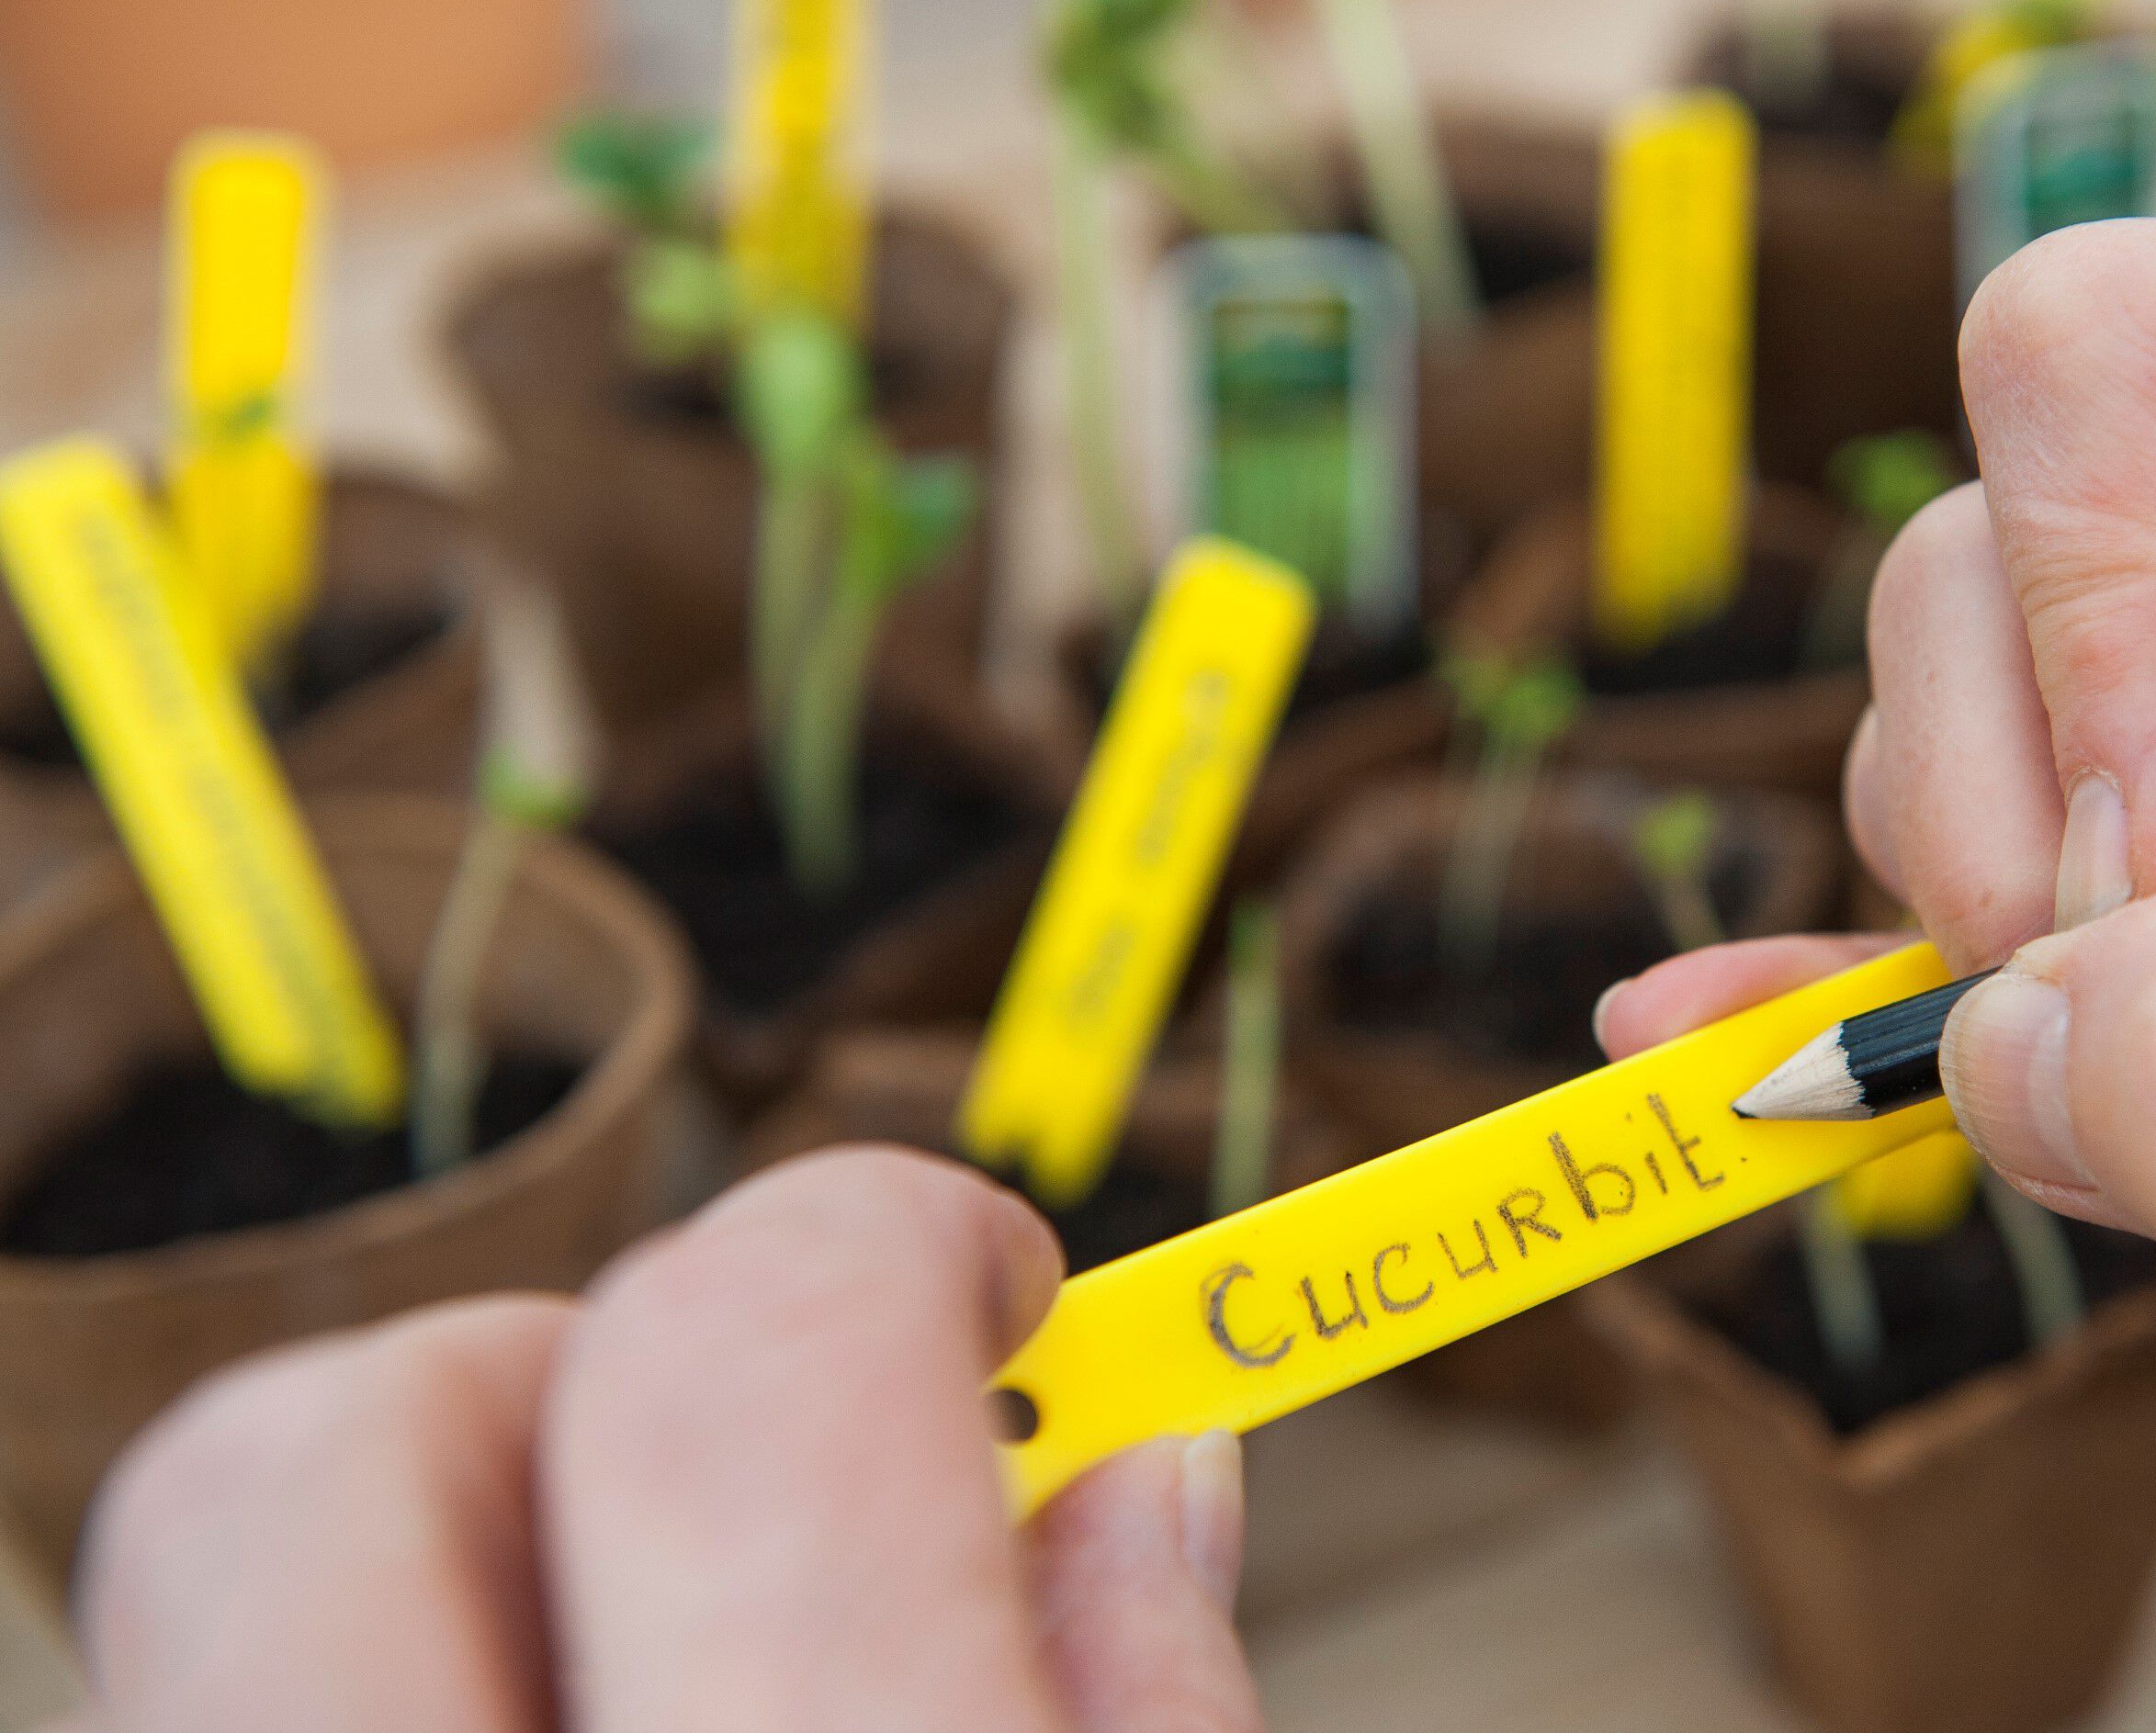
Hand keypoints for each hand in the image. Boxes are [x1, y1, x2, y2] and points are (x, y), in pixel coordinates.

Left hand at [50, 1149, 1259, 1732]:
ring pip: (225, 1592)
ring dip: (461, 1542)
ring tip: (658, 1646)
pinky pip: (232, 1729)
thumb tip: (1147, 1469)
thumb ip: (1159, 1711)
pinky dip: (397, 1693)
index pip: (748, 1367)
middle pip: (344, 1443)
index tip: (998, 1293)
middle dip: (574, 1361)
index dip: (896, 1241)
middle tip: (762, 1474)